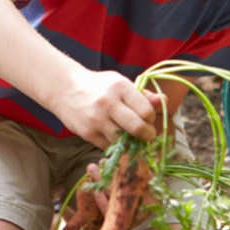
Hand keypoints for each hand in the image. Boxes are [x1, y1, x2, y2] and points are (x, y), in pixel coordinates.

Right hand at [47, 70, 161, 147]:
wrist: (65, 89)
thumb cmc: (99, 86)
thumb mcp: (120, 83)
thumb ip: (143, 94)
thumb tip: (163, 101)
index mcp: (120, 87)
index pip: (146, 110)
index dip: (151, 119)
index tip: (149, 120)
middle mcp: (108, 103)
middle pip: (137, 128)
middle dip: (147, 135)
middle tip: (147, 135)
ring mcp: (96, 120)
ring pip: (123, 141)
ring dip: (131, 143)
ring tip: (131, 137)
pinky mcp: (87, 133)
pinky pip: (109, 147)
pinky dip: (115, 146)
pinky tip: (116, 138)